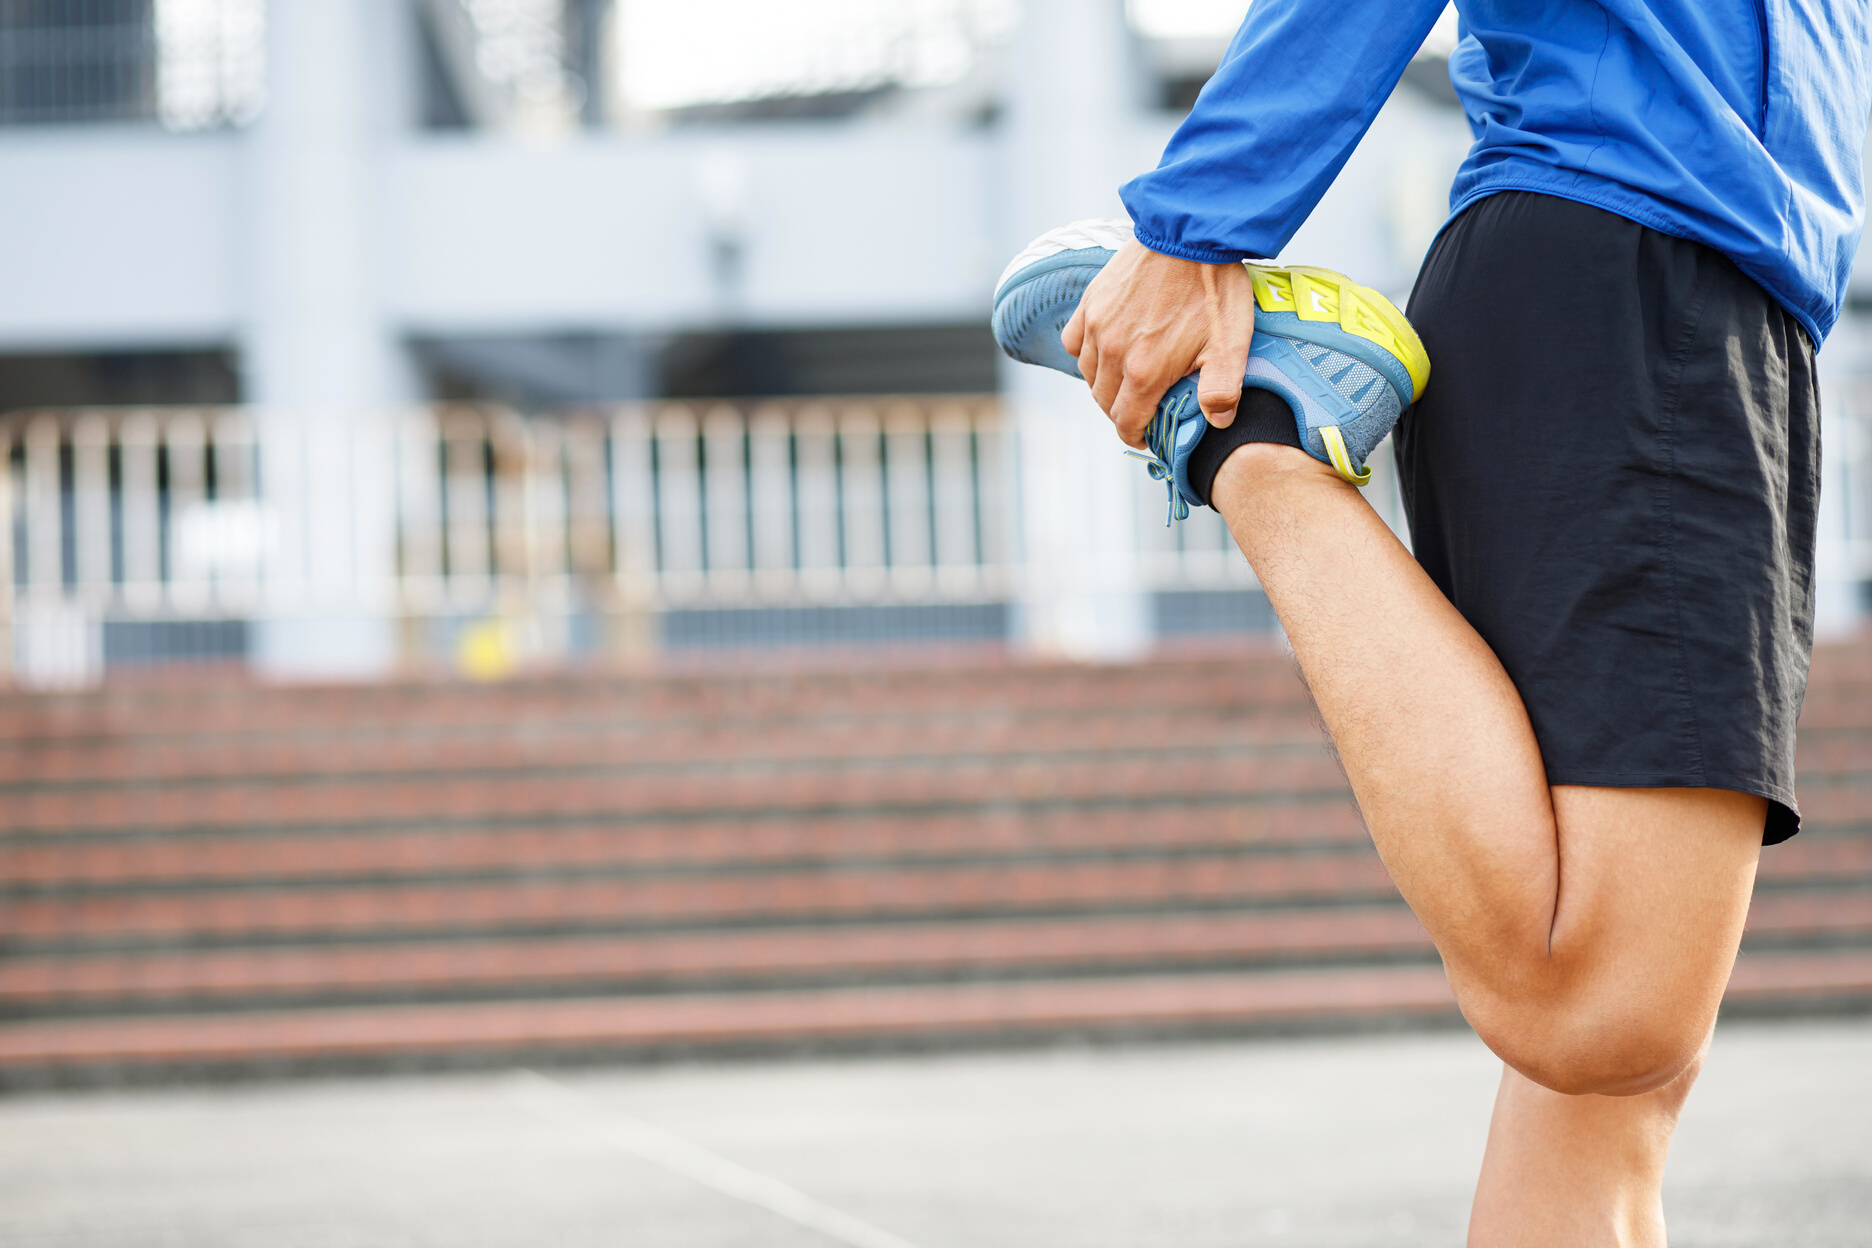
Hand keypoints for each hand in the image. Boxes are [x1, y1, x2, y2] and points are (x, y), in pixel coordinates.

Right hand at [1061, 241, 1253, 448]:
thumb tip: (1217, 422)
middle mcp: (1112, 353)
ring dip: (1104, 386)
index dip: (1136, 436)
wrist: (1191, 231)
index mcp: (1144, 372)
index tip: (1147, 435)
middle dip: (1122, 413)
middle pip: (1104, 403)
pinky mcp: (1090, 303)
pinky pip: (1073, 342)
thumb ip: (1222, 389)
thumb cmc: (1214, 286)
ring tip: (1127, 381)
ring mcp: (1096, 326)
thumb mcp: (1231, 342)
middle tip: (1142, 408)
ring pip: (1088, 375)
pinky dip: (1085, 354)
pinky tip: (1105, 349)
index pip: (1125, 423)